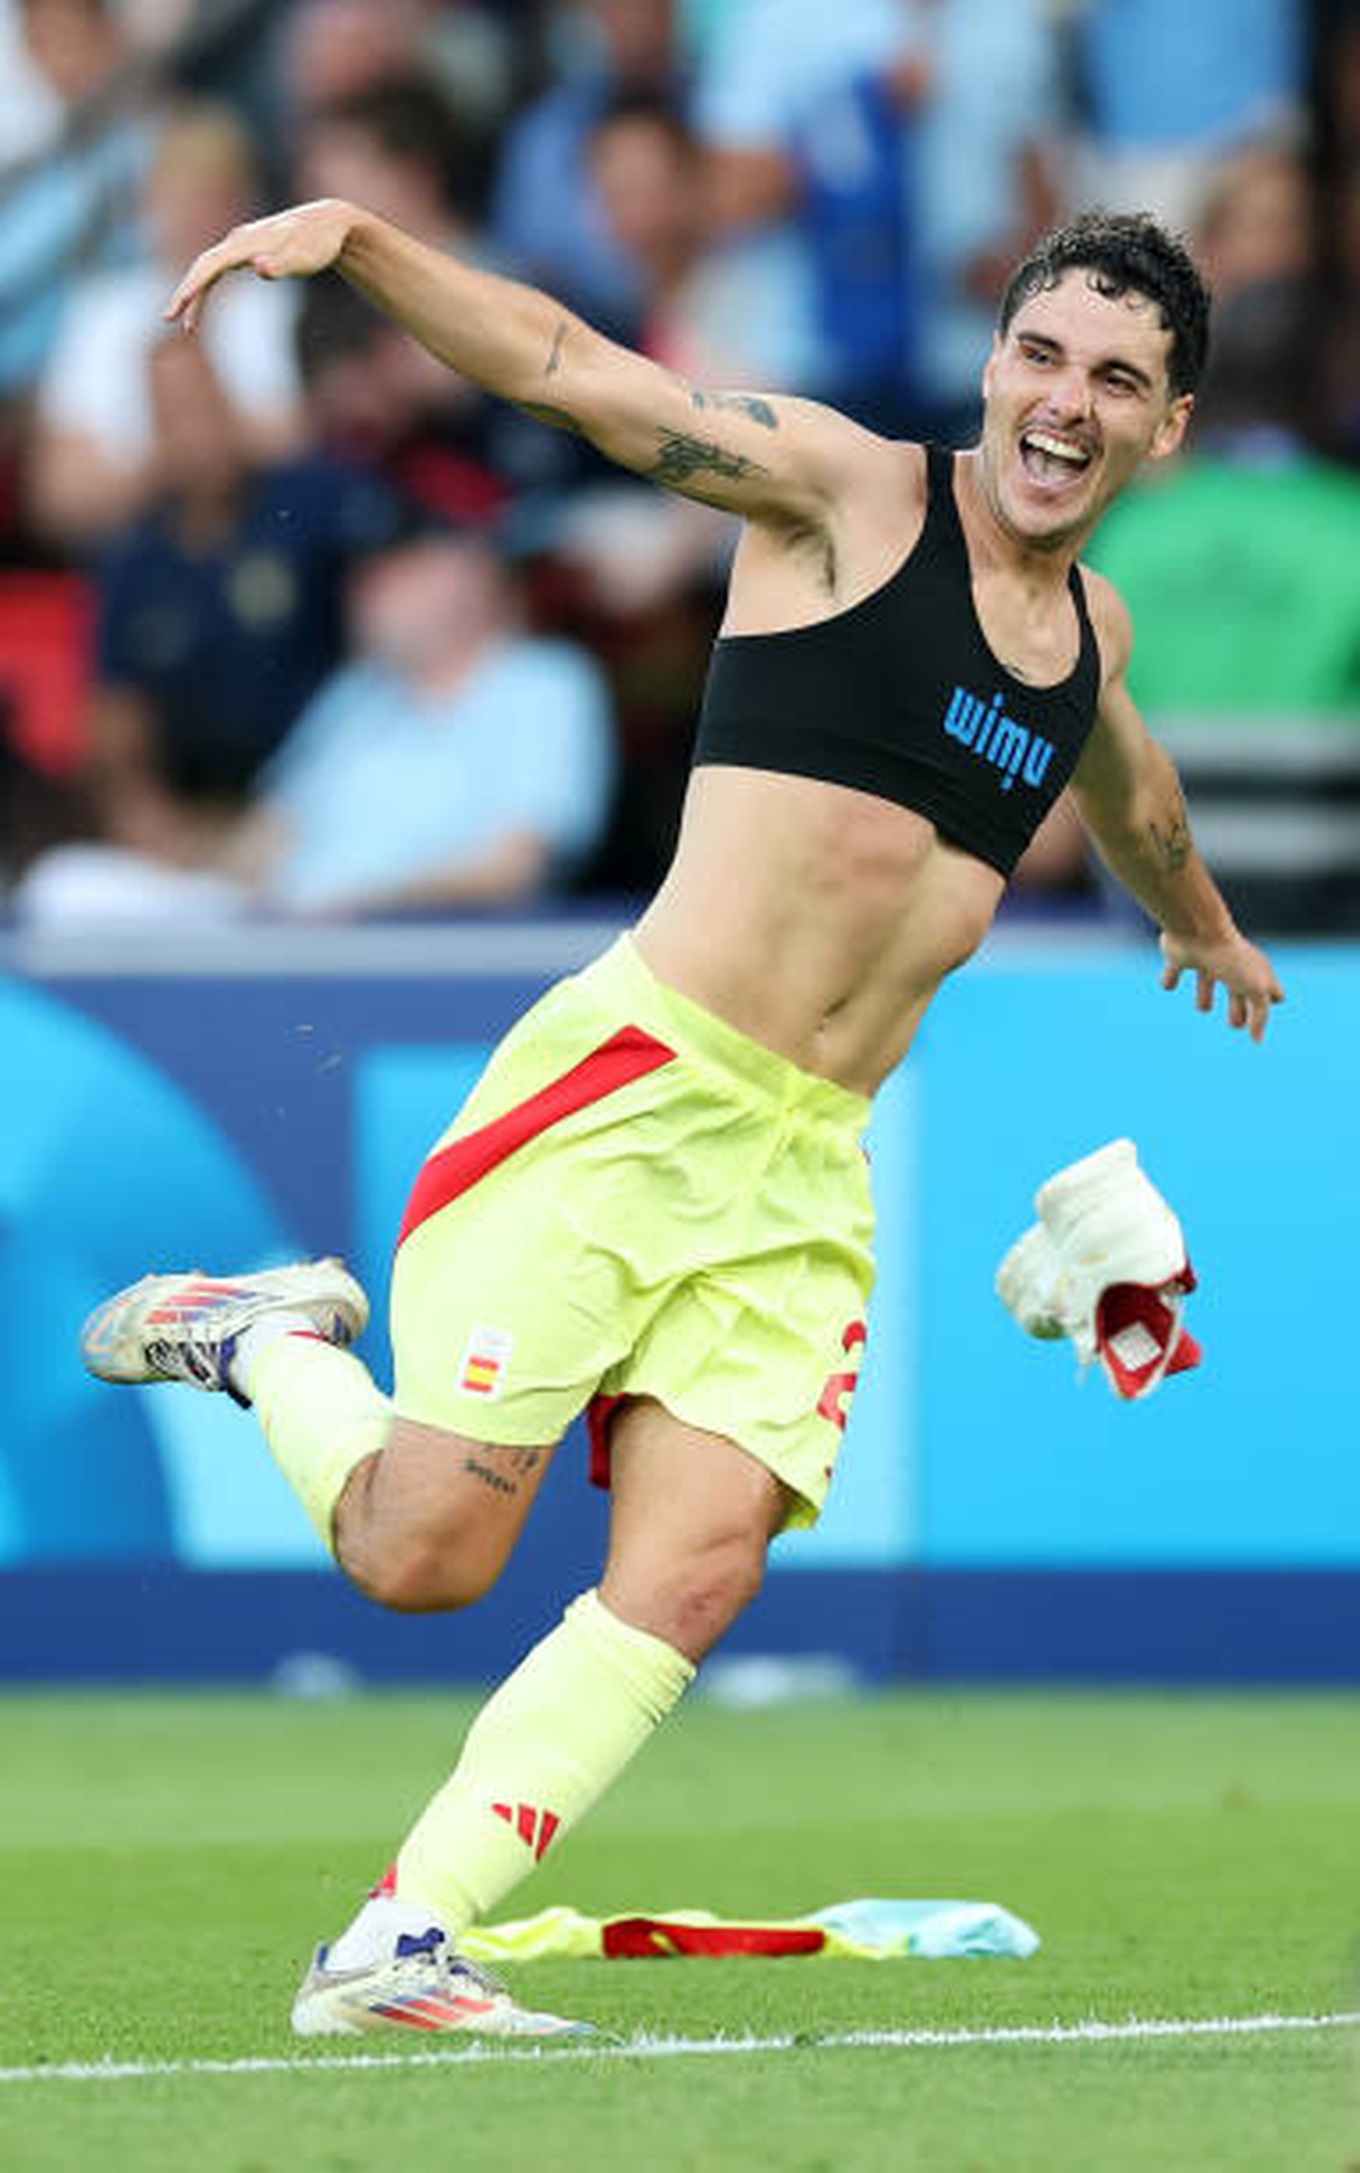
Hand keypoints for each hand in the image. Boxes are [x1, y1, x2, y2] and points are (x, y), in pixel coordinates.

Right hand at [163, 199, 358, 333]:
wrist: (328, 222)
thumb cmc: (317, 244)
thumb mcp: (304, 258)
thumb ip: (281, 265)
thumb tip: (256, 268)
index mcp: (246, 243)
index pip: (210, 266)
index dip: (192, 287)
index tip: (176, 310)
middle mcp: (238, 240)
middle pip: (203, 266)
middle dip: (185, 293)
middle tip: (167, 319)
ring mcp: (241, 243)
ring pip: (208, 269)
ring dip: (195, 294)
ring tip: (187, 325)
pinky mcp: (247, 249)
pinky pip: (218, 269)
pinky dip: (208, 287)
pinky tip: (203, 306)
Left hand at [1159, 930, 1283, 1043]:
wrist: (1197, 930)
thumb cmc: (1231, 960)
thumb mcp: (1256, 990)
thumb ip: (1260, 1016)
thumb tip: (1257, 1041)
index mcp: (1253, 970)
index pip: (1270, 989)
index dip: (1272, 999)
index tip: (1271, 1008)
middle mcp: (1231, 964)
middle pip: (1237, 988)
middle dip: (1238, 1006)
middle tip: (1235, 1024)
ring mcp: (1206, 958)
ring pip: (1207, 978)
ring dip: (1205, 992)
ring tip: (1203, 1007)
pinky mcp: (1180, 956)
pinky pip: (1174, 969)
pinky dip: (1170, 977)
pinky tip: (1168, 984)